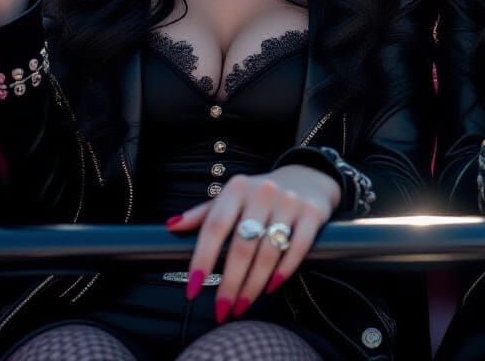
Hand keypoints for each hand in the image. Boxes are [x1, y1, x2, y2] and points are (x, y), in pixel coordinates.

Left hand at [166, 164, 340, 323]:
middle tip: (221, 309)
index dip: (202, 259)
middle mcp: (263, 192)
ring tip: (242, 305)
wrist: (307, 176)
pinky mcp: (311, 213)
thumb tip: (172, 226)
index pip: (215, 226)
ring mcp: (289, 202)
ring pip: (268, 252)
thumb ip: (203, 213)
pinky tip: (271, 287)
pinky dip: (283, 271)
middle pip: (242, 246)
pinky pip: (297, 248)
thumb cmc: (260, 194)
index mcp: (237, 188)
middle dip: (230, 283)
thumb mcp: (232, 197)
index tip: (192, 288)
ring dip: (253, 285)